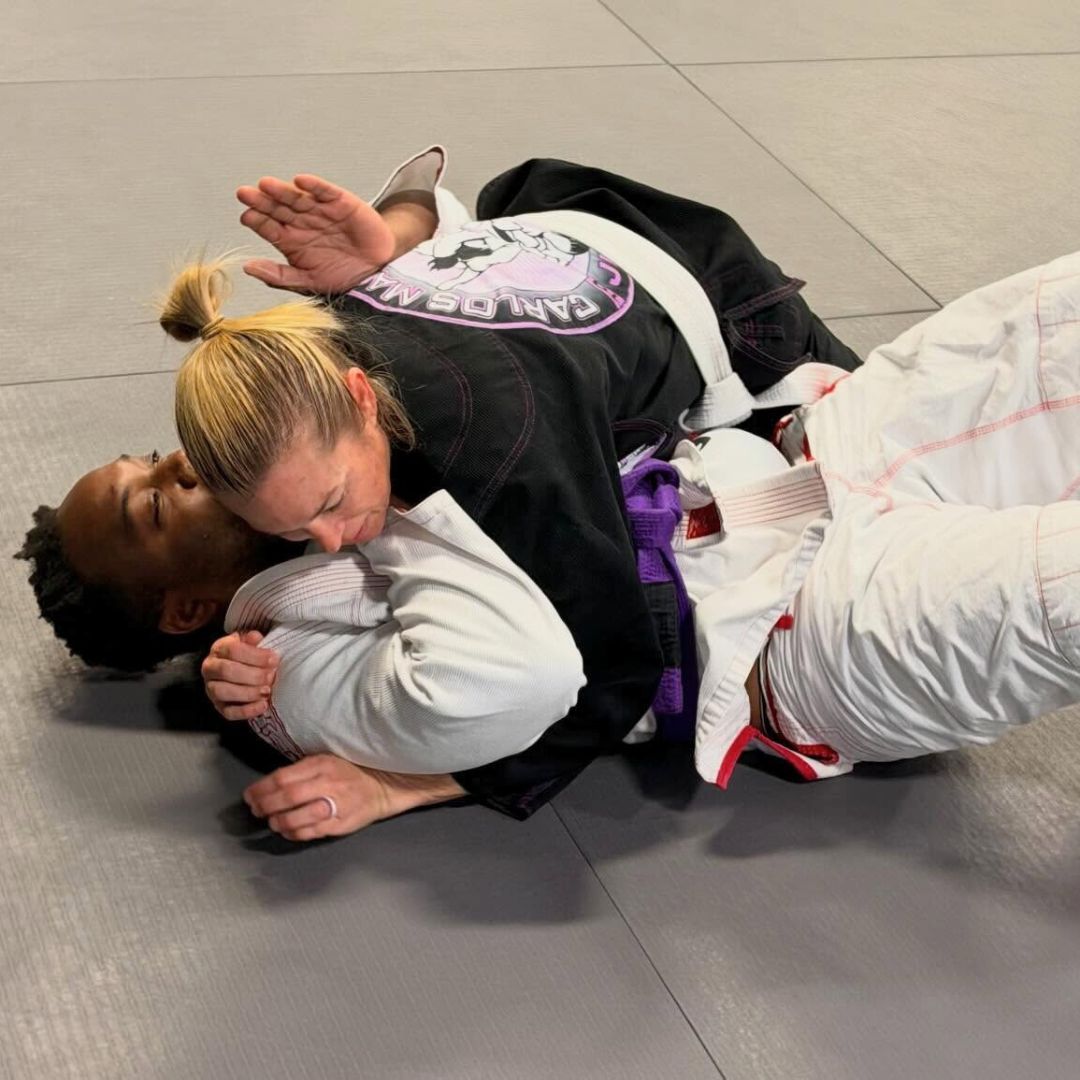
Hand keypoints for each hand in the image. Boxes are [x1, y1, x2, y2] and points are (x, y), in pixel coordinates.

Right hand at [201, 630, 278, 720]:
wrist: (240, 668)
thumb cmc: (248, 654)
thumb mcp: (250, 642)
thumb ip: (252, 639)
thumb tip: (256, 637)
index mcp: (219, 649)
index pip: (232, 650)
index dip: (254, 655)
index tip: (273, 659)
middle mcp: (210, 669)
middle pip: (226, 671)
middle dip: (252, 675)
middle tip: (271, 676)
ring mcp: (211, 689)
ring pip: (223, 692)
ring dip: (248, 693)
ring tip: (267, 691)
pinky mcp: (219, 706)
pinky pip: (229, 712)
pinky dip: (247, 711)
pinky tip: (262, 705)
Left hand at [236, 173, 397, 293]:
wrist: (376, 270)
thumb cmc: (341, 275)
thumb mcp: (307, 282)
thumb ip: (278, 276)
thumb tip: (247, 267)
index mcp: (290, 240)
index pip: (268, 227)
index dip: (257, 221)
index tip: (247, 217)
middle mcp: (301, 222)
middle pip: (277, 209)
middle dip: (261, 201)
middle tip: (244, 194)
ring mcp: (320, 211)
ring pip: (297, 198)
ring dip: (281, 191)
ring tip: (265, 185)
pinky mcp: (340, 202)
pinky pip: (325, 191)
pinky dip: (314, 186)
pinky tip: (300, 181)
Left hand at [244, 755, 466, 841]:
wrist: (387, 784)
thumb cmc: (354, 770)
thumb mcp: (329, 759)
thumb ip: (304, 769)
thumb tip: (272, 782)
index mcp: (322, 764)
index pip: (283, 777)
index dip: (261, 788)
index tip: (249, 794)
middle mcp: (328, 783)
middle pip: (286, 797)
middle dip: (264, 805)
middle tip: (254, 809)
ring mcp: (335, 804)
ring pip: (296, 817)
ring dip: (277, 821)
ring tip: (270, 821)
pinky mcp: (341, 823)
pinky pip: (310, 831)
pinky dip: (293, 832)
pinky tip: (286, 830)